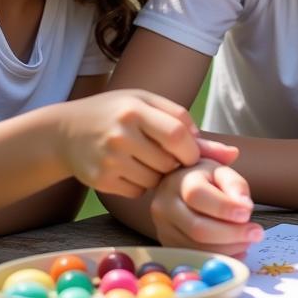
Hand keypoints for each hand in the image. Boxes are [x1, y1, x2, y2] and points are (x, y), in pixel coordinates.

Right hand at [53, 89, 237, 195]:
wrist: (66, 132)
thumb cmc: (117, 112)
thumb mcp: (148, 105)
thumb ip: (188, 125)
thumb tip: (232, 154)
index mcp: (135, 110)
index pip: (177, 135)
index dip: (191, 149)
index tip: (189, 153)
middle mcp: (120, 135)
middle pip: (168, 162)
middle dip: (174, 163)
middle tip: (163, 153)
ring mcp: (109, 160)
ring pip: (155, 180)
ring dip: (158, 174)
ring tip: (144, 157)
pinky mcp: (101, 182)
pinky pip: (138, 192)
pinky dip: (140, 184)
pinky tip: (129, 168)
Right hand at [149, 160, 263, 255]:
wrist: (178, 187)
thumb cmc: (204, 178)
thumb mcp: (221, 171)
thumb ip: (235, 183)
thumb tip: (245, 206)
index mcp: (179, 181)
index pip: (198, 195)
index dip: (224, 207)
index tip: (249, 212)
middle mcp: (165, 206)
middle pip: (197, 228)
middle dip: (231, 233)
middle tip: (257, 233)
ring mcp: (163, 229)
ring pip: (196, 247)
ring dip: (228, 248)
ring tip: (249, 241)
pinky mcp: (168, 246)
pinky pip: (195, 258)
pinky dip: (220, 257)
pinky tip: (237, 250)